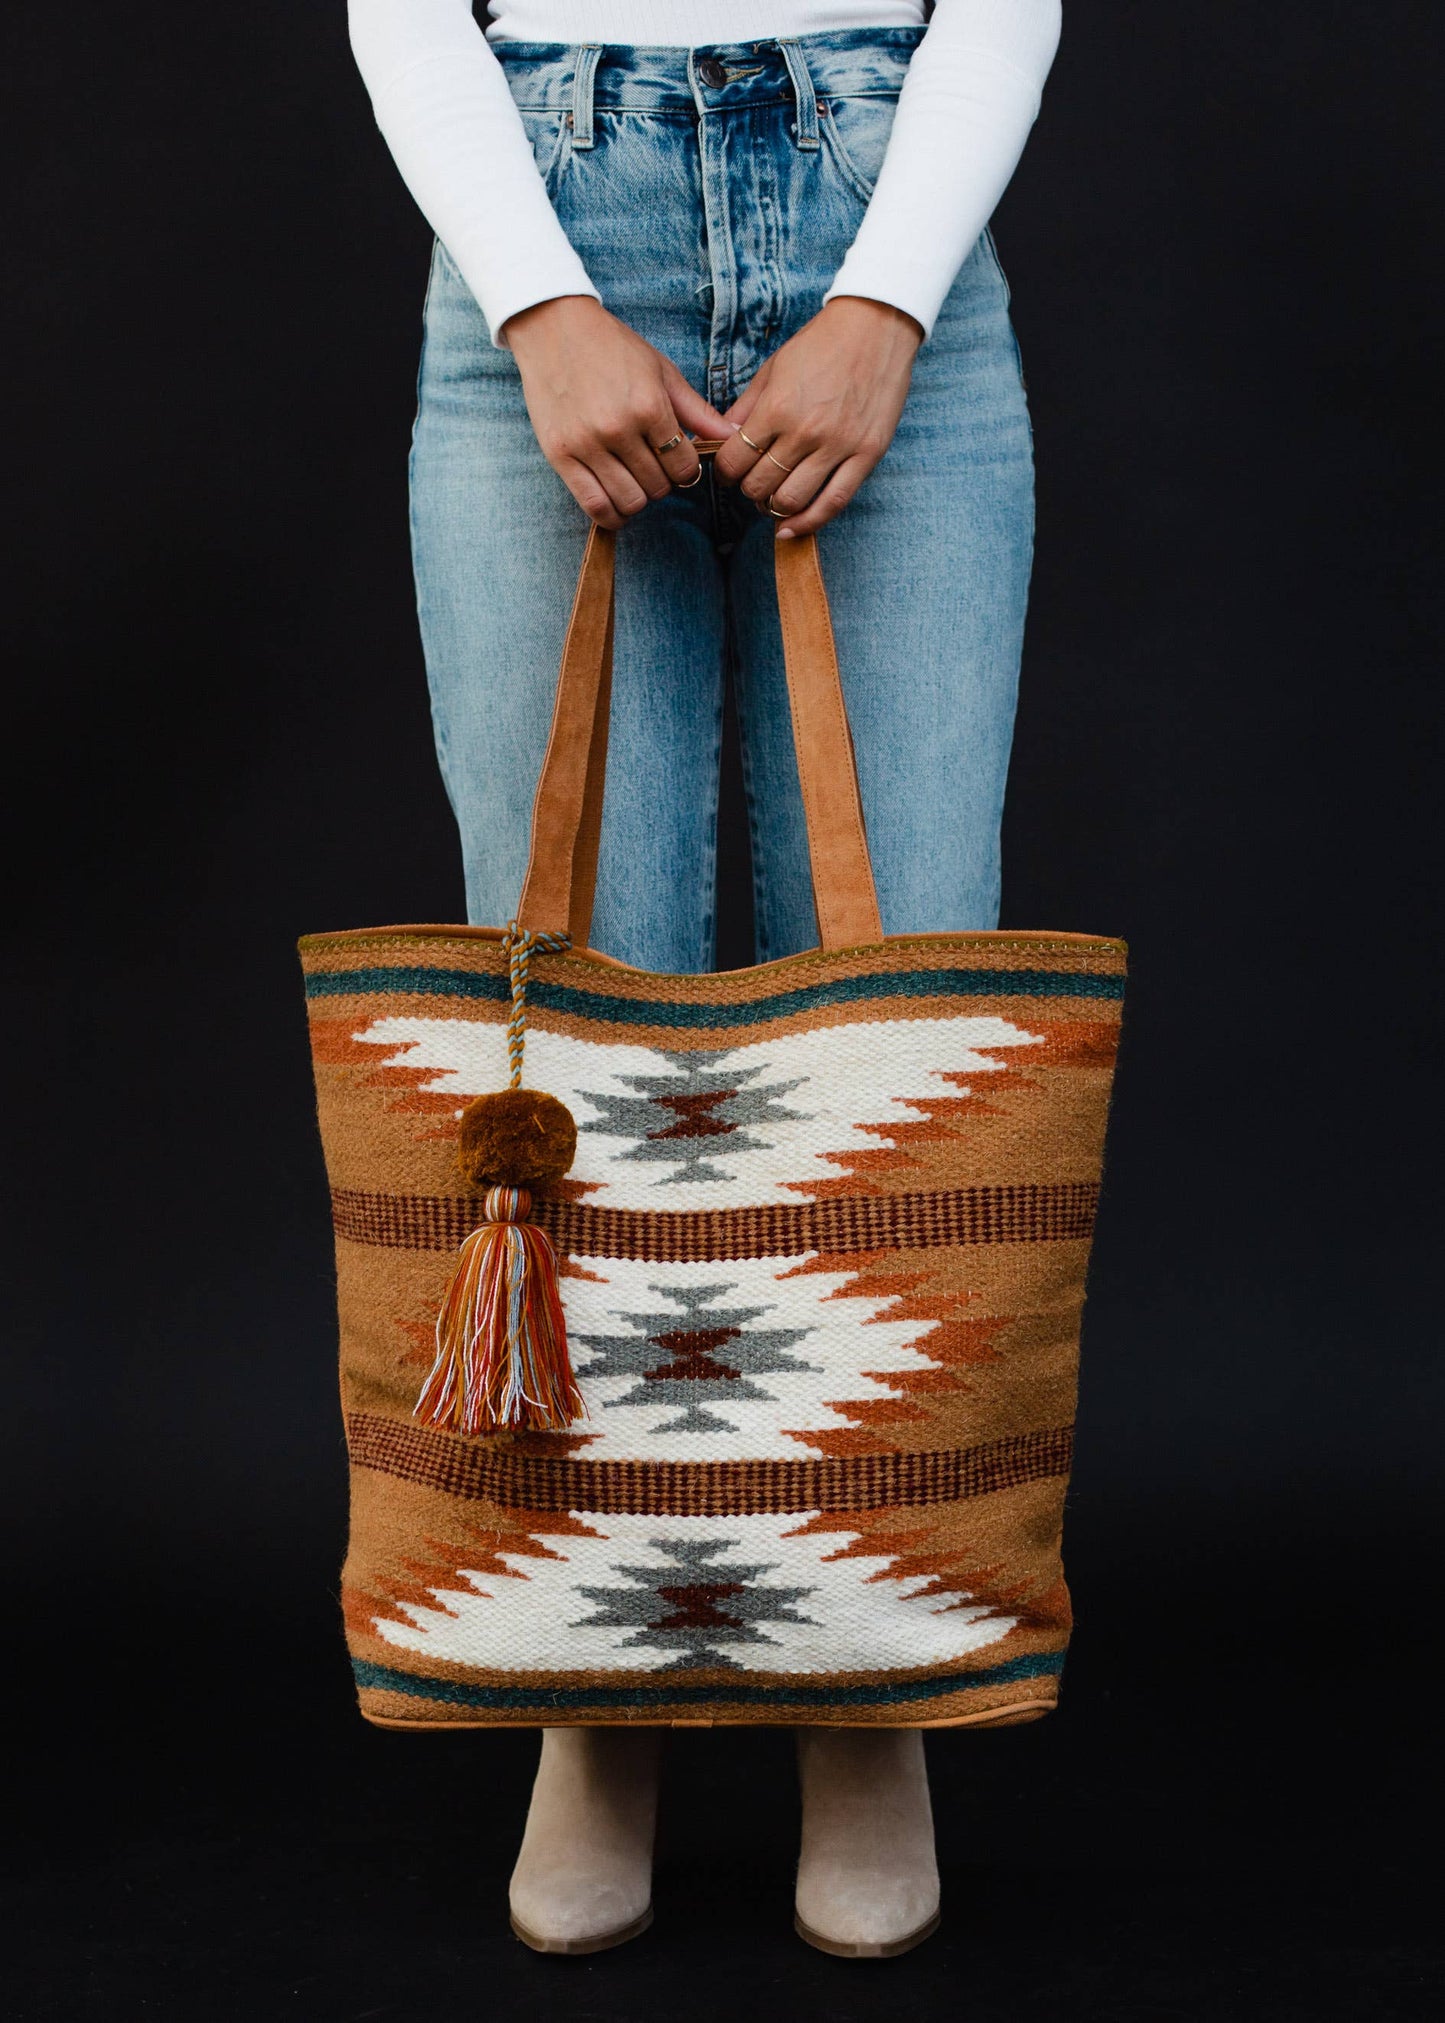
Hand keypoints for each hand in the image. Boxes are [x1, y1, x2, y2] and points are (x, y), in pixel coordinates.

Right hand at [503, 296, 729, 527]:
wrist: (553, 329)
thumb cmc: (612, 347)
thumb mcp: (661, 371)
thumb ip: (697, 410)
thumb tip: (734, 436)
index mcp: (649, 406)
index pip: (684, 466)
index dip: (686, 469)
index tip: (678, 461)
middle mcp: (618, 428)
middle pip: (658, 487)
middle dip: (663, 482)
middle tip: (653, 466)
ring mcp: (586, 444)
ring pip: (630, 501)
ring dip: (639, 498)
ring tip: (634, 479)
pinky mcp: (560, 455)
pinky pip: (594, 506)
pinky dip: (612, 514)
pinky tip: (617, 503)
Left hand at [713, 297, 922, 536]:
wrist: (875, 327)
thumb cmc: (821, 344)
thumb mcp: (773, 368)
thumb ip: (745, 408)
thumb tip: (719, 441)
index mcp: (777, 407)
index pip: (735, 460)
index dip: (725, 472)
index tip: (729, 471)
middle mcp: (805, 431)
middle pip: (760, 486)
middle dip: (748, 490)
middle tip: (752, 482)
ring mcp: (838, 446)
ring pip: (792, 501)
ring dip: (773, 508)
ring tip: (772, 499)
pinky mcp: (867, 455)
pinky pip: (834, 503)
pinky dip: (809, 522)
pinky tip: (792, 528)